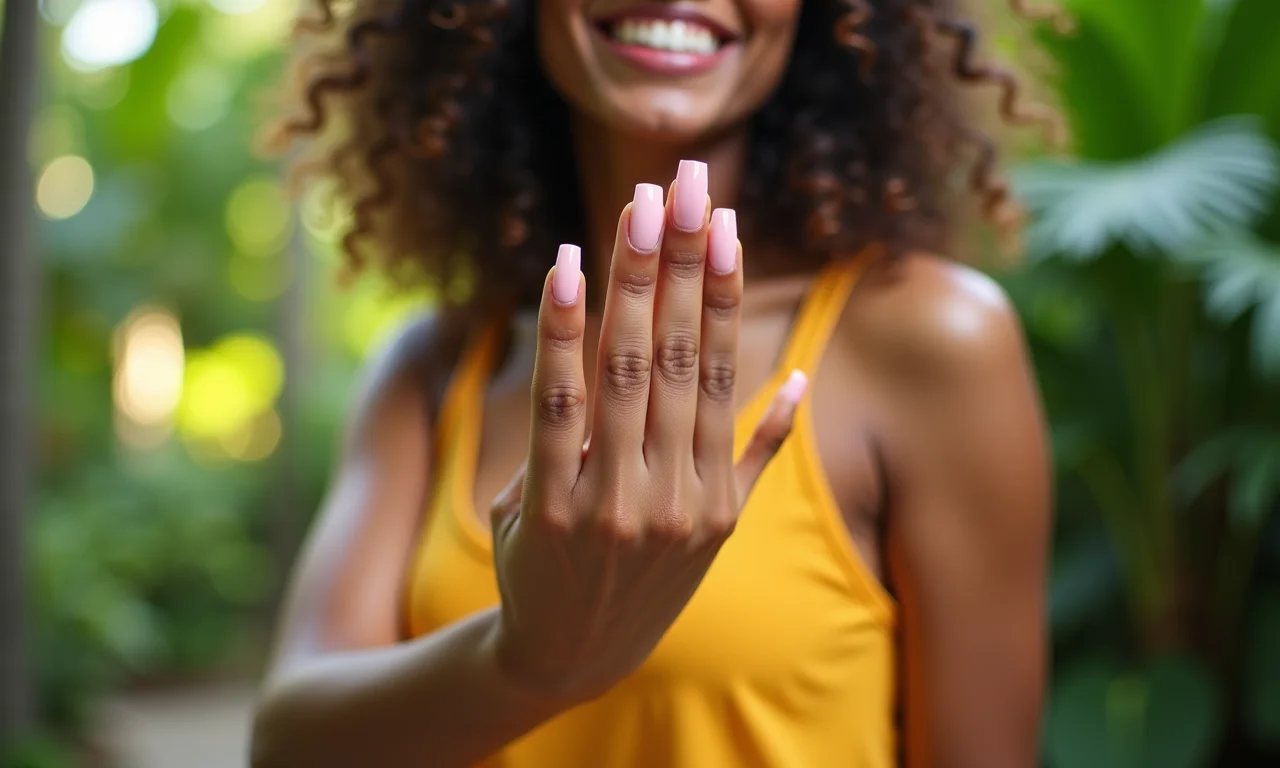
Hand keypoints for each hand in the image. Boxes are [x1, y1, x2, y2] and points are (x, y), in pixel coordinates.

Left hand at [489, 161, 807, 703]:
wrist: (565, 658)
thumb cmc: (639, 578)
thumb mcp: (712, 528)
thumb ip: (755, 457)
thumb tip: (798, 385)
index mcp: (715, 493)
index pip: (720, 369)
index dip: (721, 289)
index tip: (722, 220)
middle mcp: (673, 494)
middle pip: (677, 353)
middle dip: (681, 259)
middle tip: (685, 180)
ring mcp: (612, 501)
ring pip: (626, 369)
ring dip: (632, 279)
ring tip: (637, 206)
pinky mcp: (552, 509)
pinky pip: (558, 408)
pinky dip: (564, 336)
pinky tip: (566, 272)